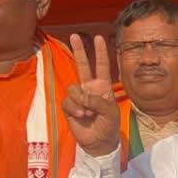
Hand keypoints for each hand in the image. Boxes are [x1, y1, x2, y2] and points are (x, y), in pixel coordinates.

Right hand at [62, 34, 120, 156]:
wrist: (99, 142)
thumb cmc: (109, 126)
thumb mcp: (110, 112)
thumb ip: (98, 101)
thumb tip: (82, 95)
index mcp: (103, 86)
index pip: (102, 65)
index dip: (101, 52)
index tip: (99, 37)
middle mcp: (90, 88)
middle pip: (83, 65)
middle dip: (79, 50)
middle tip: (75, 35)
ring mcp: (79, 97)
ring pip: (74, 88)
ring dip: (80, 101)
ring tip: (88, 113)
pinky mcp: (69, 106)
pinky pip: (68, 101)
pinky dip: (74, 108)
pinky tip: (81, 116)